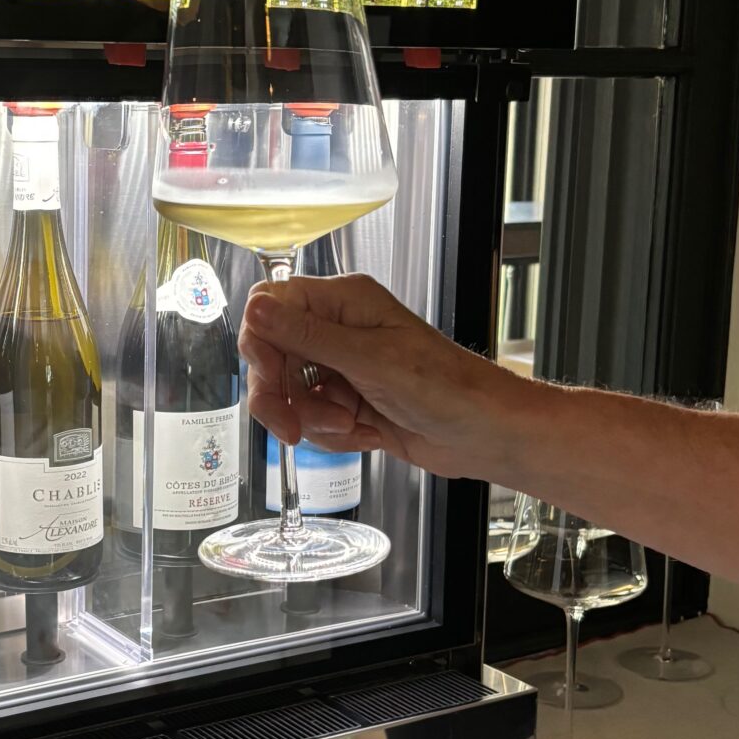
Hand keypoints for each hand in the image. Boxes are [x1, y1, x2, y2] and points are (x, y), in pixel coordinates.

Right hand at [238, 274, 516, 480]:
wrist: (483, 433)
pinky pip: (312, 420)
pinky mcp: (348, 403)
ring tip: (353, 423)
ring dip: (314, 419)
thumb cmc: (445, 386)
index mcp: (343, 302)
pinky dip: (333, 435)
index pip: (272, 307)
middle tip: (290, 426)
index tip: (270, 373)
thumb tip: (256, 310)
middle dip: (281, 395)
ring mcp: (342, 368)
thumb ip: (306, 336)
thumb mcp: (369, 359)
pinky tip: (368, 434)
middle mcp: (338, 331)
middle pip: (272, 356)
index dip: (261, 341)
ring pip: (290, 394)